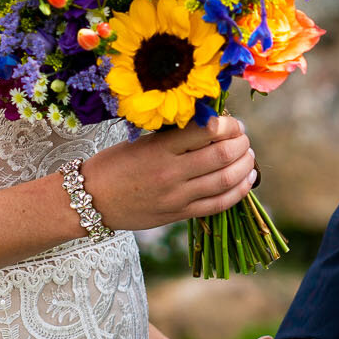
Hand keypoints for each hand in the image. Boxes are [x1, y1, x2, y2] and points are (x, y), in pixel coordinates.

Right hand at [81, 115, 255, 231]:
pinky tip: (247, 180)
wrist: (90, 200)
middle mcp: (171, 172)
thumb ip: (174, 137)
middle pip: (222, 155)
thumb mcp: (140, 141)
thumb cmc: (113, 165)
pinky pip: (218, 205)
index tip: (233, 123)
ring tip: (248, 156)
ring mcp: (176, 196)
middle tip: (244, 138)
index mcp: (160, 147)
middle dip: (241, 144)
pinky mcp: (178, 214)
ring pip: (225, 180)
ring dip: (245, 166)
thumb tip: (212, 125)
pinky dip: (238, 191)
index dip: (229, 125)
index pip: (207, 130)